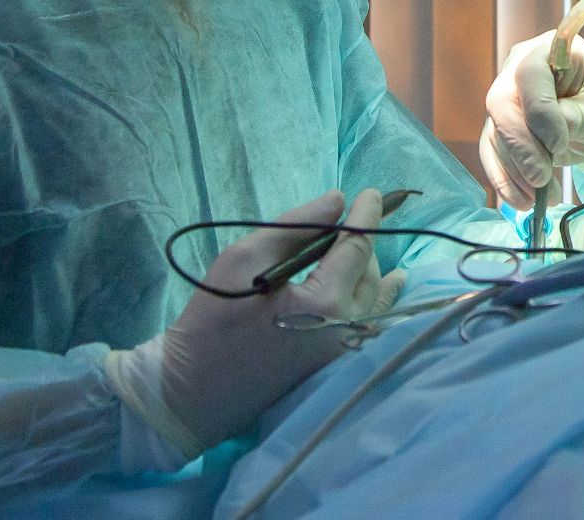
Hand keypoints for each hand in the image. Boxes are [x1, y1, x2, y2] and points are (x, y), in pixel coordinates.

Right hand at [146, 189, 403, 451]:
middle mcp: (347, 331)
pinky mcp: (336, 367)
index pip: (359, 247)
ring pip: (375, 301)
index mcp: (326, 303)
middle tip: (348, 222)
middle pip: (370, 275)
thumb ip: (297, 226)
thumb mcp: (245, 257)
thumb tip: (337, 200)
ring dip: (372, 271)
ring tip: (370, 248)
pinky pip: (370, 325)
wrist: (194, 390)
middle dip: (363, 244)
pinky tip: (389, 286)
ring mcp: (345, 354)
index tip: (372, 192)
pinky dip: (379, 300)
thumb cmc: (213, 319)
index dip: (366, 215)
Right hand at [479, 32, 583, 208]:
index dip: (539, 112)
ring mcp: (507, 97)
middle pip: (502, 105)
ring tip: (542, 197)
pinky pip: (492, 152)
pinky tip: (522, 201)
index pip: (530, 76)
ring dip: (515, 170)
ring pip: (495, 133)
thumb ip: (578, 119)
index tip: (559, 145)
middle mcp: (519, 68)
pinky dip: (505, 179)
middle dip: (521, 147)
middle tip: (541, 179)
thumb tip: (547, 139)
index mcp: (551, 50)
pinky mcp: (502, 126)